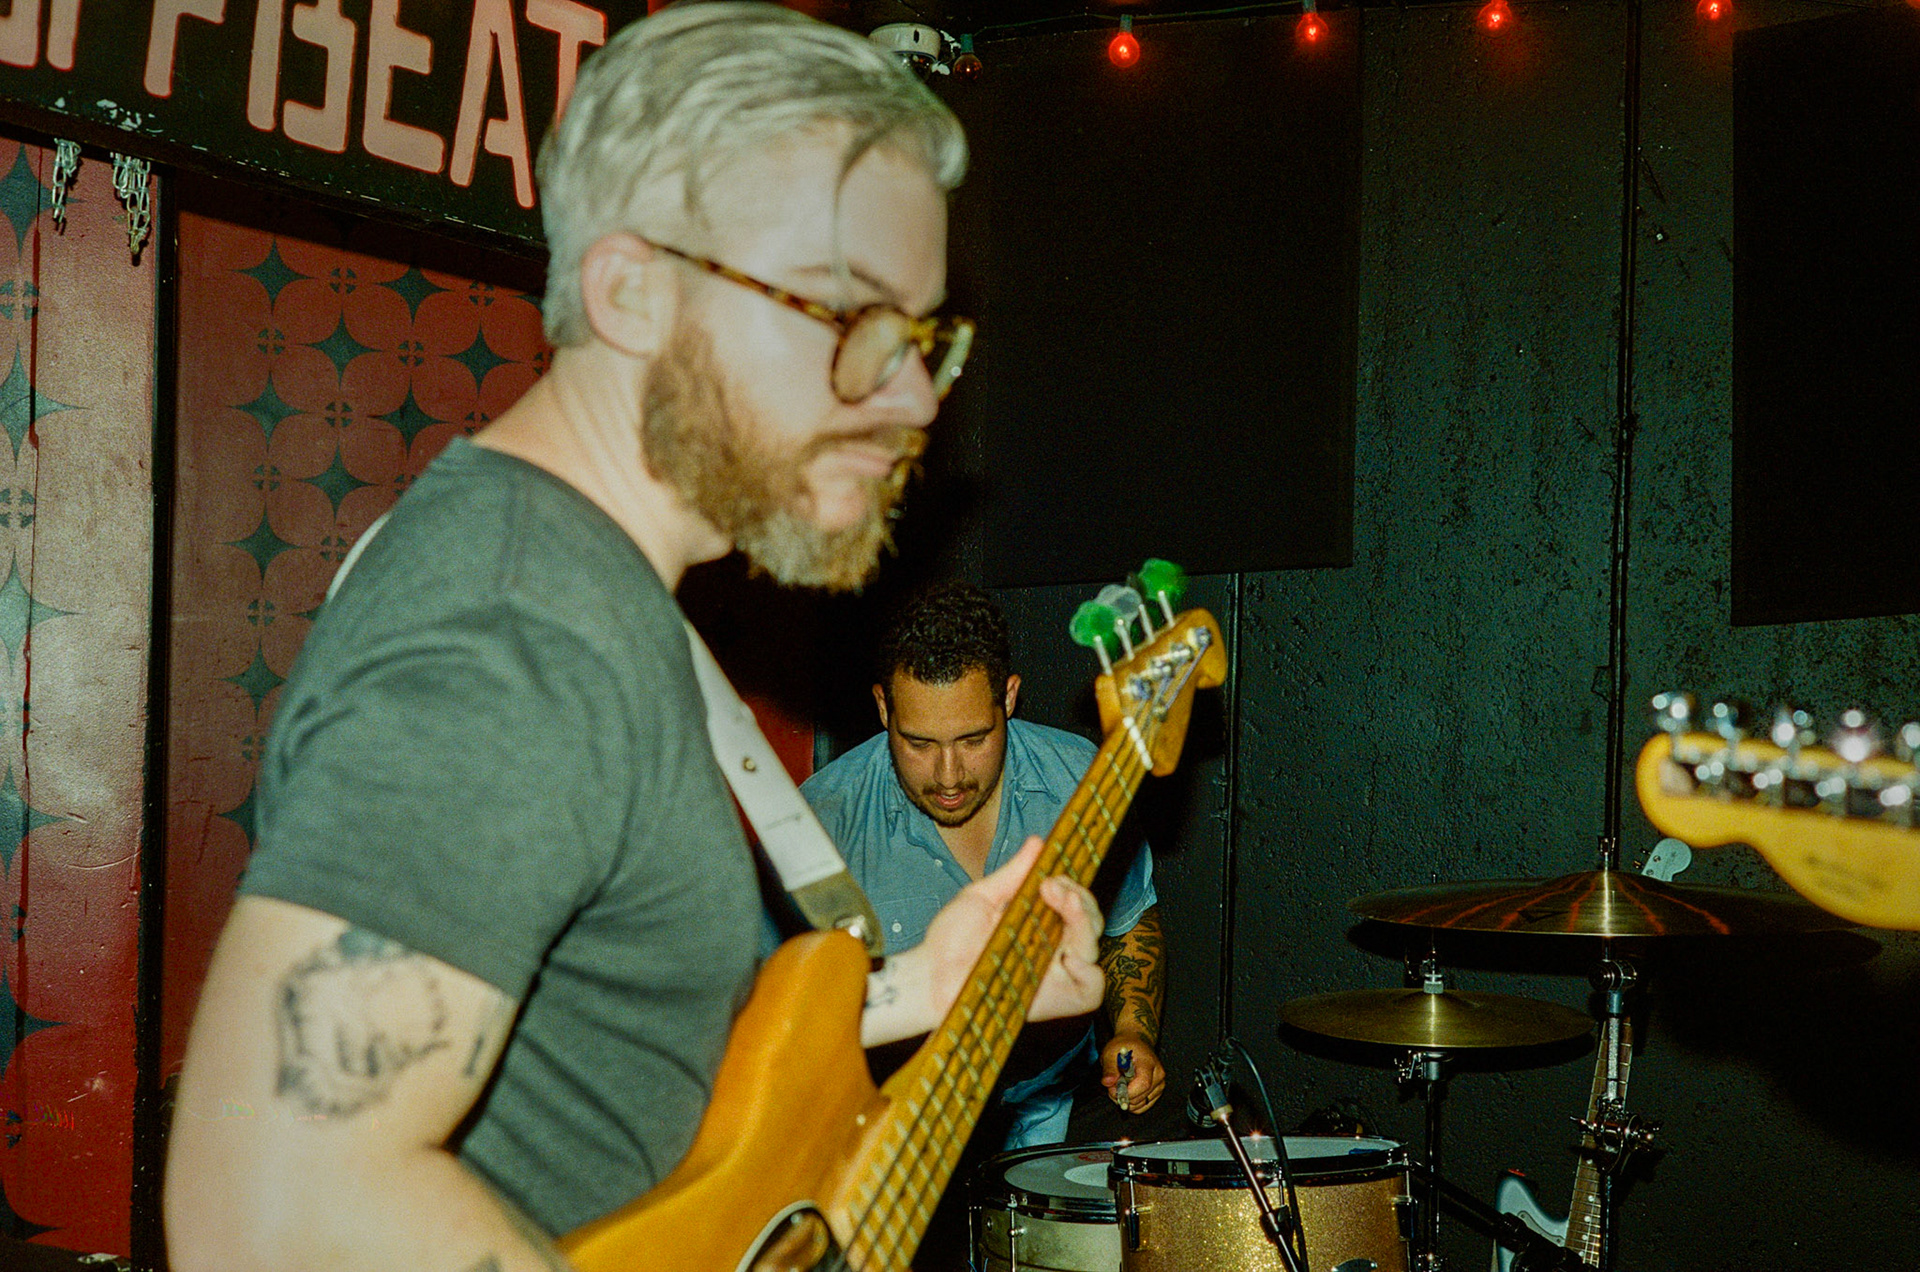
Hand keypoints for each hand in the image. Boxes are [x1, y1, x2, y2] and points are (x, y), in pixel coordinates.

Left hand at [929, 836, 1104, 1023]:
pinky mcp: (1056, 1001)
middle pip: (1091, 922)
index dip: (1073, 888)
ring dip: (1085, 922)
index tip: (1051, 879)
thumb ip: (1013, 874)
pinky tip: (1067, 957)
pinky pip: (1092, 989)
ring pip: (1093, 948)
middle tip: (1053, 887)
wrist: (930, 977)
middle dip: (1081, 899)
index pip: (1075, 902)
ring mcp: (1055, 974)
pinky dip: (1090, 972)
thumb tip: (1038, 842)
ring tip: (1064, 905)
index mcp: (1038, 923)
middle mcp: (1051, 947)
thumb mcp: (981, 898)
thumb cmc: (950, 940)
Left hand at [1101, 1034, 1166, 1112]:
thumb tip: (1108, 1082)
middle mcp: (1158, 1074)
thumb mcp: (1111, 1053)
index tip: (1112, 1089)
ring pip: (1141, 1105)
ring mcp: (1160, 1084)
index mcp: (1149, 1062)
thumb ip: (1109, 1068)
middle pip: (1141, 1097)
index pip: (1143, 1084)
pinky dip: (1132, 1104)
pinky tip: (1126, 1092)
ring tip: (1118, 1088)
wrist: (1135, 1043)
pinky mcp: (1157, 1092)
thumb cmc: (1123, 1047)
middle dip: (1122, 1097)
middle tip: (1112, 1087)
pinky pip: (1143, 1107)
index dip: (1126, 1091)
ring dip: (1126, 1101)